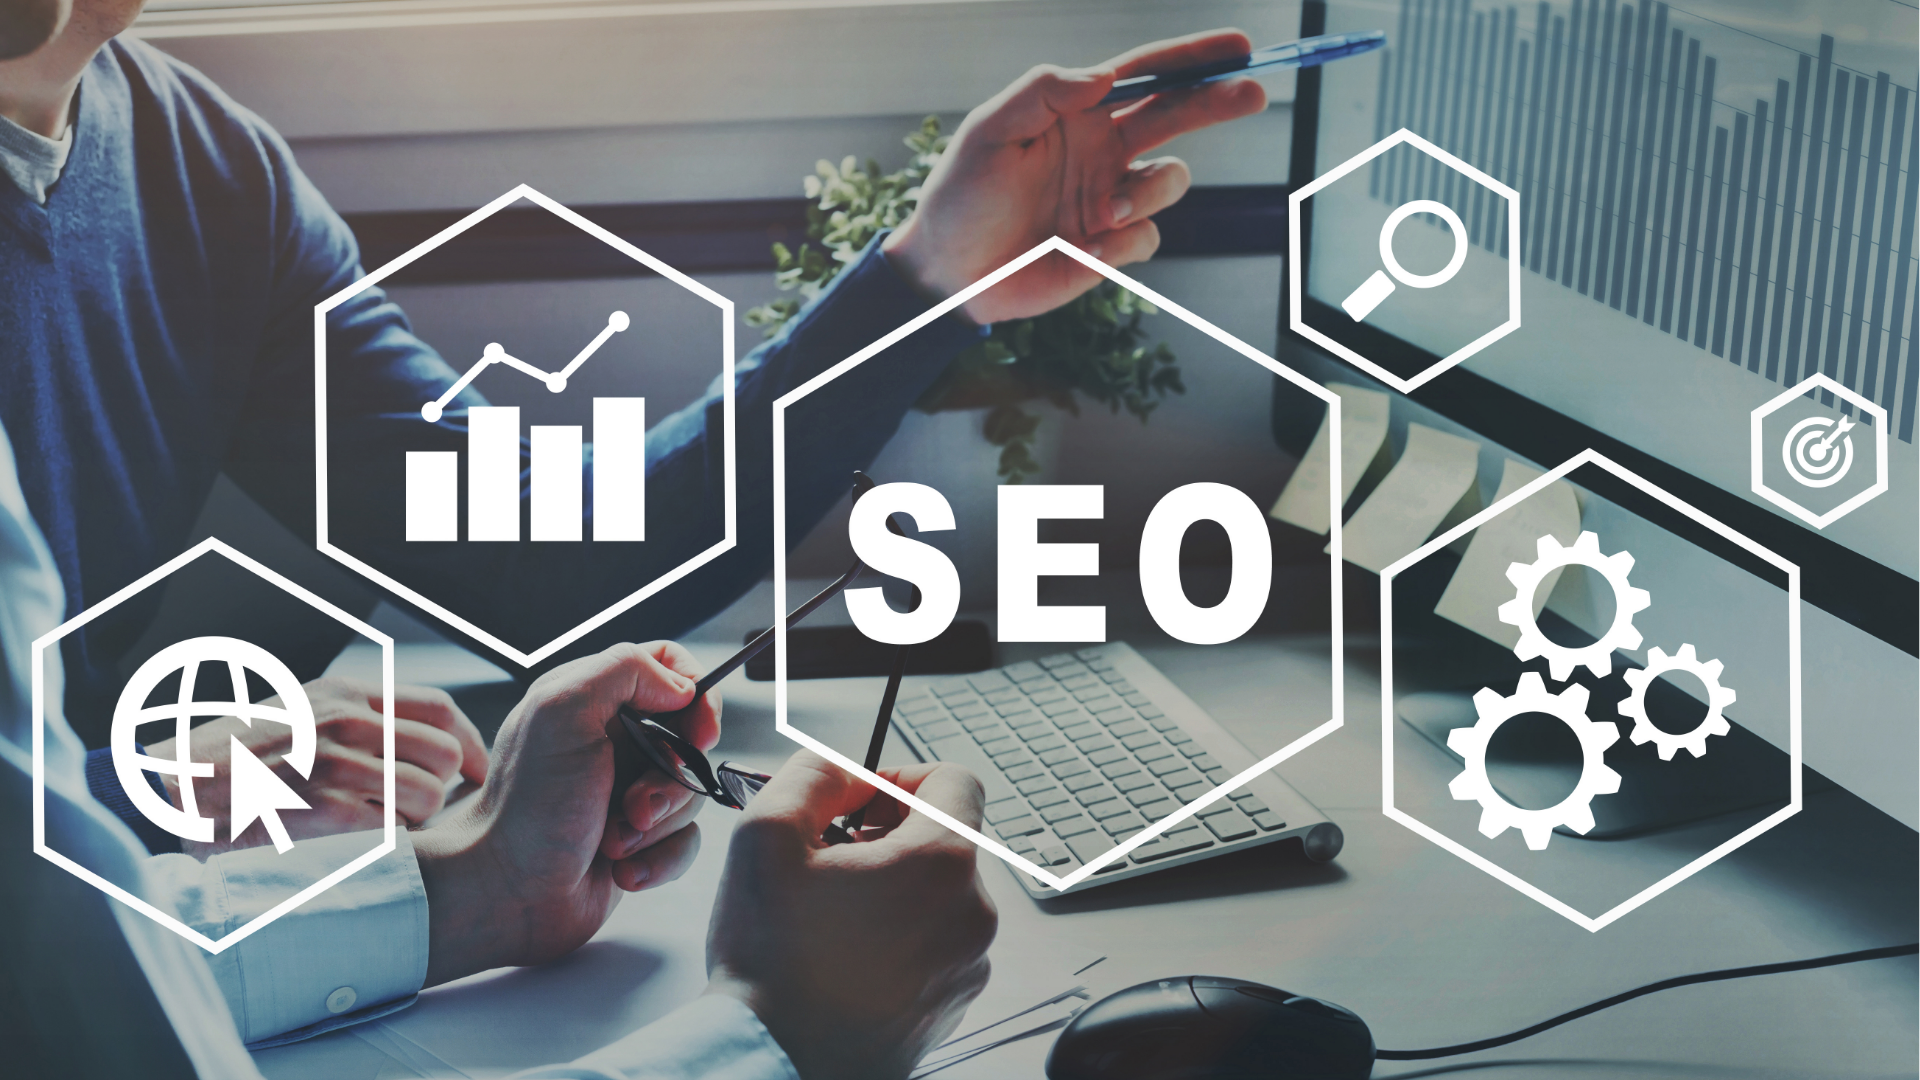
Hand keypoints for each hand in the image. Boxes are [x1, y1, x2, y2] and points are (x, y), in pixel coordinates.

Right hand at [147, 677, 488, 857]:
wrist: (166, 795)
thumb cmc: (239, 764)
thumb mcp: (301, 716)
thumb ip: (359, 719)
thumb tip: (433, 739)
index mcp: (344, 694)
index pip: (441, 710)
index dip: (471, 745)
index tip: (477, 772)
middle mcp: (342, 720)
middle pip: (444, 752)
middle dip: (445, 787)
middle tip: (424, 810)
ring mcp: (330, 762)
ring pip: (428, 794)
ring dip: (418, 821)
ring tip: (387, 830)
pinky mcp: (318, 806)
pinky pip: (392, 828)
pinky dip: (388, 843)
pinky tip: (361, 846)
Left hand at [412, 641, 719, 984]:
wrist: (506, 894)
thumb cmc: (526, 808)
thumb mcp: (562, 712)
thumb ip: (624, 670)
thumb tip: (682, 685)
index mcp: (593, 699)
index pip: (668, 665)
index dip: (696, 695)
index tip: (698, 734)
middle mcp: (613, 741)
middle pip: (690, 738)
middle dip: (673, 778)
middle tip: (635, 804)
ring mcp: (629, 791)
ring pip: (691, 794)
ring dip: (657, 825)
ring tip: (614, 842)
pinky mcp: (640, 839)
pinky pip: (686, 841)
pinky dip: (660, 859)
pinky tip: (623, 871)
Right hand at [704, 751, 997, 1079]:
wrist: (776, 1065)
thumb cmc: (771, 963)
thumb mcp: (765, 834)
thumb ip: (813, 774)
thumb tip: (843, 767)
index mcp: (942, 862)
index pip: (956, 779)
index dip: (903, 775)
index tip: (862, 801)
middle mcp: (972, 913)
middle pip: (947, 838)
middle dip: (889, 834)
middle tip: (829, 857)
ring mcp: (969, 964)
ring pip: (939, 893)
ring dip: (893, 887)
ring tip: (831, 913)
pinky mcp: (953, 1004)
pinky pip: (937, 944)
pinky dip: (900, 936)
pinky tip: (844, 954)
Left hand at [882, 29, 1266, 323]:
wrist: (948, 273)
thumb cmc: (960, 196)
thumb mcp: (988, 131)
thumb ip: (1041, 93)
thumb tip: (1102, 76)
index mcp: (1076, 113)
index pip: (1143, 75)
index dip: (1190, 59)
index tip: (1236, 47)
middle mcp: (1101, 150)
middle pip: (1177, 115)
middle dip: (1217, 100)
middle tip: (1252, 90)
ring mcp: (1109, 198)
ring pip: (1170, 181)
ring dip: (1150, 191)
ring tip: (1106, 210)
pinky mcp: (1110, 247)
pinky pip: (1147, 235)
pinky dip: (1126, 239)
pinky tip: (1086, 248)